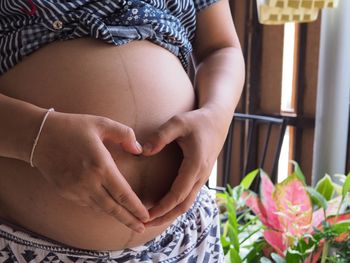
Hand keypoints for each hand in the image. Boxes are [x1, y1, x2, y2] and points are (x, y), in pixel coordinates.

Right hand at [32, 111, 148, 232]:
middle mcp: (89, 182)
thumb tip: (138, 149)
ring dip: (115, 216)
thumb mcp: (101, 123)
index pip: (123, 194)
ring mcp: (75, 189)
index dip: (136, 207)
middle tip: (142, 228)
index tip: (146, 216)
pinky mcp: (65, 192)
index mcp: (100, 166)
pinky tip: (108, 208)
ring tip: (129, 221)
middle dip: (129, 219)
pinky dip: (100, 208)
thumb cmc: (72, 127)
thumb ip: (124, 134)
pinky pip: (87, 204)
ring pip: (100, 209)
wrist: (38, 136)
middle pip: (113, 208)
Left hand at [142, 108, 228, 225]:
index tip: (146, 215)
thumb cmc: (197, 121)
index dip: (162, 207)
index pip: (177, 194)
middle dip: (164, 217)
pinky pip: (189, 196)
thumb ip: (160, 136)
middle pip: (183, 205)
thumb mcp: (178, 122)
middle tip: (144, 225)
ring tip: (152, 220)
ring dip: (171, 214)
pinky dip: (176, 205)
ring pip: (187, 203)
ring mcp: (202, 177)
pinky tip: (165, 207)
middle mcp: (201, 175)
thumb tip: (143, 151)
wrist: (218, 120)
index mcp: (195, 165)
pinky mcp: (201, 176)